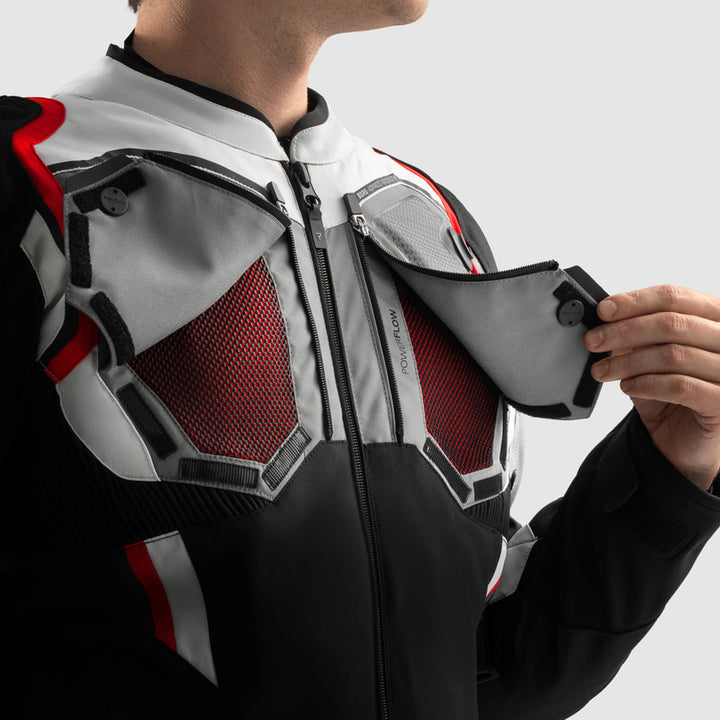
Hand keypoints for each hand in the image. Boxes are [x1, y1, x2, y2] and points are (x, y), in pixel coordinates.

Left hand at [584, 285, 719, 490]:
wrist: (682, 440)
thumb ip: (636, 335)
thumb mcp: (649, 356)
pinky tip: (627, 386)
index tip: (603, 311)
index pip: (675, 297)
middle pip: (672, 324)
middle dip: (624, 331)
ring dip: (627, 362)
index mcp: (713, 317)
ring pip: (673, 355)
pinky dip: (647, 384)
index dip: (635, 301)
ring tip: (602, 370)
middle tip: (593, 342)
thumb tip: (607, 318)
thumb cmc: (669, 392)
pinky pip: (681, 386)